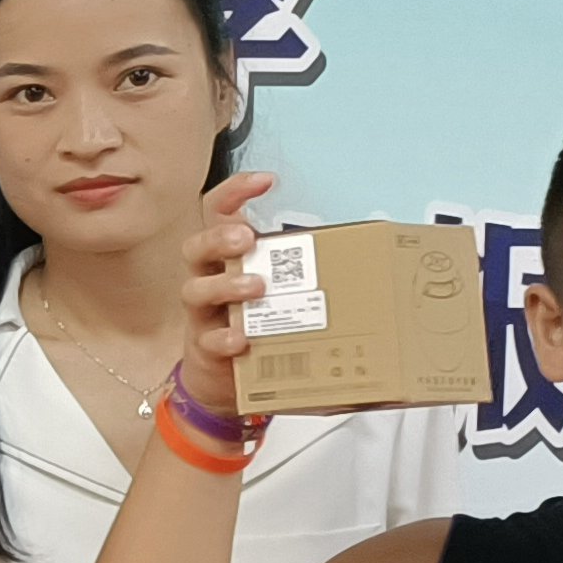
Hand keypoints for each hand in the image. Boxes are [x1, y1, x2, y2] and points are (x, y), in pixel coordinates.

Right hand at [172, 170, 279, 412]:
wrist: (225, 381)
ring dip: (226, 285)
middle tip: (246, 238)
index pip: (217, 212)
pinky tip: (242, 339)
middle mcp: (209, 279)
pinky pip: (207, 339)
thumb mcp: (277, 288)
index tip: (265, 181)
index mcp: (227, 257)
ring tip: (256, 288)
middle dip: (218, 238)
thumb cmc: (257, 323)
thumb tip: (367, 250)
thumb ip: (302, 269)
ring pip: (195, 290)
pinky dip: (224, 337)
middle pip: (195, 246)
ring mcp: (204, 314)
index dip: (235, 192)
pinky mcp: (204, 347)